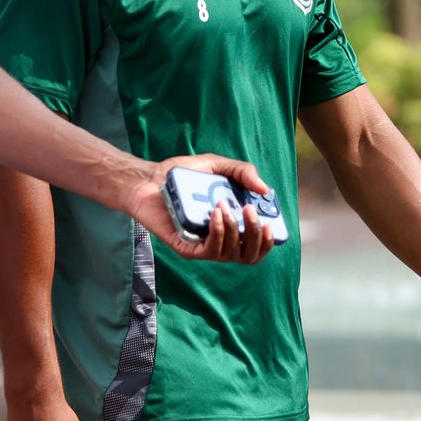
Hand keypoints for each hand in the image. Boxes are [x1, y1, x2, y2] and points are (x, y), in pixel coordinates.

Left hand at [126, 154, 275, 263]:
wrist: (150, 178)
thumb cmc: (183, 175)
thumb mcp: (217, 165)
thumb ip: (243, 172)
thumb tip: (265, 189)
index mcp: (232, 225)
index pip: (257, 245)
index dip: (268, 240)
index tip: (271, 224)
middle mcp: (221, 239)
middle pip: (249, 255)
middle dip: (255, 235)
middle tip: (251, 211)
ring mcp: (204, 245)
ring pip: (231, 254)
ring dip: (234, 231)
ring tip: (225, 206)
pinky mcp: (187, 248)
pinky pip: (209, 251)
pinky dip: (217, 233)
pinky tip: (215, 215)